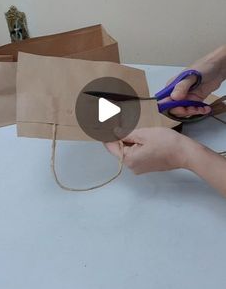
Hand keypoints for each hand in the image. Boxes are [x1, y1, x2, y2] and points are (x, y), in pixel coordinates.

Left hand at [105, 127, 225, 194]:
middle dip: (119, 136)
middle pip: (119, 149)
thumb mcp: (143, 133)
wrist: (185, 153)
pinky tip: (142, 135)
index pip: (111, 146)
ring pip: (128, 150)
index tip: (102, 124)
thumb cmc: (166, 142)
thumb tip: (112, 132)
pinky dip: (137, 145)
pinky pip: (137, 154)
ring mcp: (140, 168)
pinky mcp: (147, 166)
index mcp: (129, 159)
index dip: (106, 135)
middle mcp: (132, 166)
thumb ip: (126, 133)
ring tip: (132, 127)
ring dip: (129, 139)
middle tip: (117, 121)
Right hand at [164, 45, 225, 117]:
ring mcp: (187, 97)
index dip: (169, 107)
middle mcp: (177, 93)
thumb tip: (174, 97)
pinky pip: (194, 109)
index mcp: (172, 86)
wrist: (218, 67)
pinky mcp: (195, 100)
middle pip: (174, 108)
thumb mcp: (191, 76)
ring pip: (184, 111)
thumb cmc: (203, 67)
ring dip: (192, 112)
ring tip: (201, 109)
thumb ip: (182, 86)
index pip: (164, 100)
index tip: (180, 108)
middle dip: (183, 111)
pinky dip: (200, 111)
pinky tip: (205, 108)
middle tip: (192, 109)